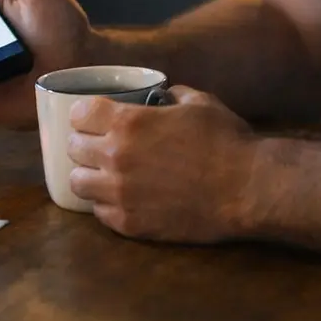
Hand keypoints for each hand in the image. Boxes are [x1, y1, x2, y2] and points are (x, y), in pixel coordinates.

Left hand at [67, 86, 255, 242]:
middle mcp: (115, 157)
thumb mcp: (200, 103)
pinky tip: (123, 199)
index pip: (79, 114)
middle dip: (85, 143)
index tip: (92, 117)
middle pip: (74, 148)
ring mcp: (120, 194)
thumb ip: (173, 95)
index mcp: (128, 123)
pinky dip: (107, 205)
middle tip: (100, 146)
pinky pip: (99, 213)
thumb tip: (164, 96)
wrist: (247, 189)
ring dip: (90, 176)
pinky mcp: (130, 224)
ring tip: (106, 175)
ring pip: (78, 184)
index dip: (84, 114)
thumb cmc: (226, 141)